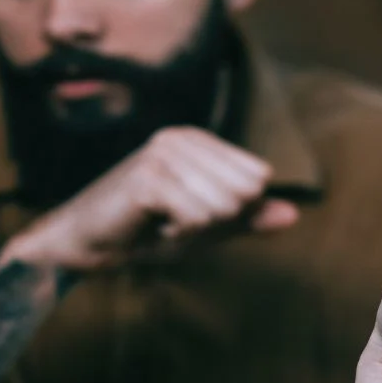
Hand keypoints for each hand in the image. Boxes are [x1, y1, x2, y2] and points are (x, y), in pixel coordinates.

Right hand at [2, 127, 300, 270]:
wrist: (87, 244)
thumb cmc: (146, 232)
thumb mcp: (207, 225)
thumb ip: (248, 218)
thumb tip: (294, 214)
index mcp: (200, 140)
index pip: (257, 179)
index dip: (233, 211)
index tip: (194, 212)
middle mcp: (181, 138)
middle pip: (244, 193)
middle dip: (216, 220)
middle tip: (177, 220)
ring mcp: (163, 154)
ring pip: (222, 207)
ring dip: (195, 230)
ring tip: (163, 222)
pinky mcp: (147, 179)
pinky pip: (197, 218)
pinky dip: (179, 235)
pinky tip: (152, 226)